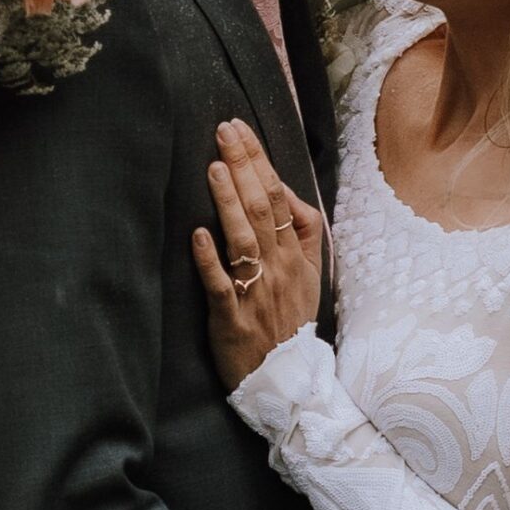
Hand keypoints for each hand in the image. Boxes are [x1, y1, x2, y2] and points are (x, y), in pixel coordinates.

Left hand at [192, 119, 324, 388]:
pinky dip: (210, 260)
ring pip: (243, 241)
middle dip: (242, 167)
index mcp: (295, 255)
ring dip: (228, 203)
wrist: (288, 381)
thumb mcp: (310, 275)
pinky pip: (222, 286)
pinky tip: (198, 234)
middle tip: (223, 131)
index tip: (239, 129)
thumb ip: (305, 232)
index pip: (279, 198)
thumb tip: (288, 192)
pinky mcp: (232, 320)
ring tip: (214, 168)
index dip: (259, 161)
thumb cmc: (290, 322)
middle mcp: (278, 268)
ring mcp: (256, 293)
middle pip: (262, 210)